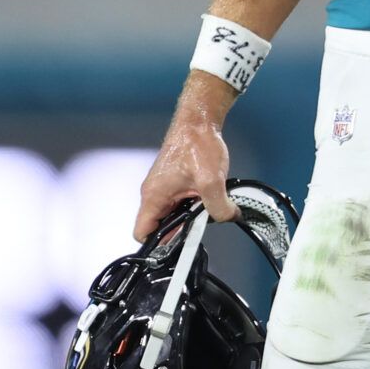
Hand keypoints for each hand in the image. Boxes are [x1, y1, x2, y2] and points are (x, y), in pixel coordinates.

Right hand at [134, 110, 237, 240]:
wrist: (199, 121)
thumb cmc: (197, 143)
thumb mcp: (212, 180)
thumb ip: (219, 207)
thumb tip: (228, 218)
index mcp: (154, 196)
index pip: (142, 233)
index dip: (157, 245)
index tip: (177, 247)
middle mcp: (154, 194)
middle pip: (160, 227)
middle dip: (180, 231)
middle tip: (199, 226)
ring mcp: (164, 188)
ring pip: (173, 216)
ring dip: (189, 217)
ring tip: (205, 209)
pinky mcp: (174, 183)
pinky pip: (180, 204)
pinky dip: (193, 206)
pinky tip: (207, 199)